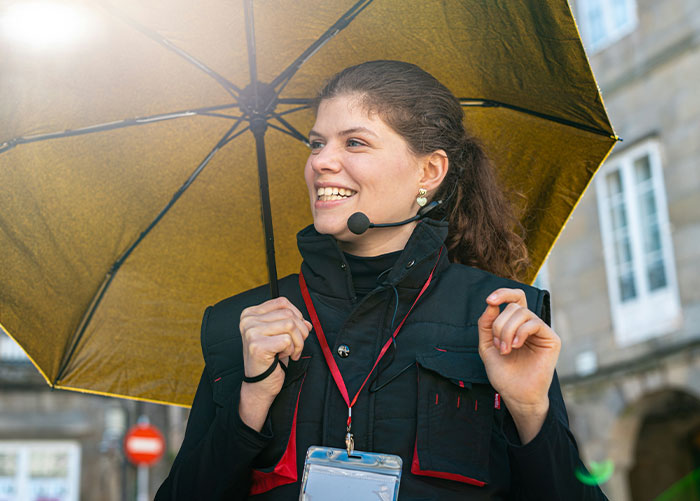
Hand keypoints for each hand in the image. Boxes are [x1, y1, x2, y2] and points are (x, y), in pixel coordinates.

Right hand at [238, 297, 311, 429]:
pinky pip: (287, 340)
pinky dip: (291, 350)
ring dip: (298, 342)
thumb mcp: (280, 336)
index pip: (282, 302)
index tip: (297, 330)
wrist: (259, 385)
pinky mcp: (257, 345)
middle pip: (289, 314)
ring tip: (291, 352)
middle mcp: (248, 321)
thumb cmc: (269, 360)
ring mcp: (251, 332)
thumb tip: (307, 322)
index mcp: (250, 314)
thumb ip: (292, 324)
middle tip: (297, 346)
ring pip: (290, 325)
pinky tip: (284, 357)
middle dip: (301, 331)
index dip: (297, 315)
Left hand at [477, 288, 560, 441]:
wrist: (515, 394)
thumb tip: (492, 304)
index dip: (503, 293)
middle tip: (498, 345)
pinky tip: (516, 346)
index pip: (514, 299)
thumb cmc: (503, 373)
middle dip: (500, 325)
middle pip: (514, 307)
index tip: (489, 300)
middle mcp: (530, 325)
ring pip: (522, 313)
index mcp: (516, 324)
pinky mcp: (551, 339)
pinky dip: (520, 333)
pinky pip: (534, 323)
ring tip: (505, 350)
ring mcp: (541, 331)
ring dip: (507, 331)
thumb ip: (486, 324)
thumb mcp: (487, 346)